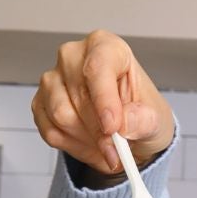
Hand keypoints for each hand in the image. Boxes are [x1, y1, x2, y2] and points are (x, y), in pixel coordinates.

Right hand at [31, 30, 174, 174]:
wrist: (127, 132)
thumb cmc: (140, 114)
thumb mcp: (156, 119)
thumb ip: (144, 120)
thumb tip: (124, 122)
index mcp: (105, 47)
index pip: (97, 67)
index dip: (104, 100)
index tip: (113, 127)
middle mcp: (73, 57)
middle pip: (77, 96)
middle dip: (99, 131)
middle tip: (117, 150)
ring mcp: (53, 79)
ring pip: (61, 116)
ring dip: (87, 140)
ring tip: (106, 145)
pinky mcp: (41, 103)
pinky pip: (51, 131)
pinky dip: (73, 146)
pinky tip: (90, 144)